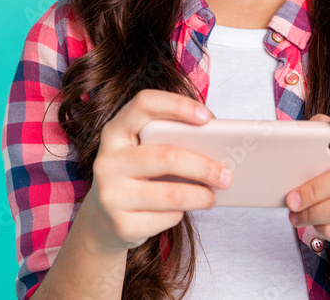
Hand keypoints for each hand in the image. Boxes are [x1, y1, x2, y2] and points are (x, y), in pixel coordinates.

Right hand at [83, 89, 232, 254]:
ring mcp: (111, 195)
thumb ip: (169, 142)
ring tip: (214, 195)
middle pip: (167, 157)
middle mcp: (108, 161)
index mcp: (115, 132)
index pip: (143, 104)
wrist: (103, 221)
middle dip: (204, 166)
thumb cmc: (137, 177)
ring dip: (202, 196)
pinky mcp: (121, 224)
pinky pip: (166, 218)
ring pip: (172, 194)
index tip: (207, 118)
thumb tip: (217, 147)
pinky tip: (182, 210)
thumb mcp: (143, 152)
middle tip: (226, 175)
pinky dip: (182, 214)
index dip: (177, 105)